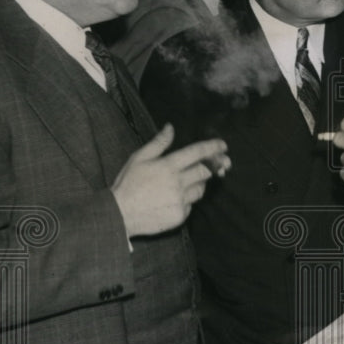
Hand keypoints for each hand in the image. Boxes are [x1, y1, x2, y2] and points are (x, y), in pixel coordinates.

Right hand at [111, 124, 230, 237]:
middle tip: (210, 165)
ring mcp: (181, 200)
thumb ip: (158, 143)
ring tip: (183, 183)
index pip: (198, 153)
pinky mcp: (181, 215)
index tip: (223, 146)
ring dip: (198, 184)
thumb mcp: (139, 158)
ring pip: (201, 189)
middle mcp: (178, 183)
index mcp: (168, 166)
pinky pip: (191, 205)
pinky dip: (187, 200)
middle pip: (205, 171)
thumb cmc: (128, 183)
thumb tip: (171, 127)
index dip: (213, 148)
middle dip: (209, 167)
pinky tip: (173, 199)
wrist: (120, 214)